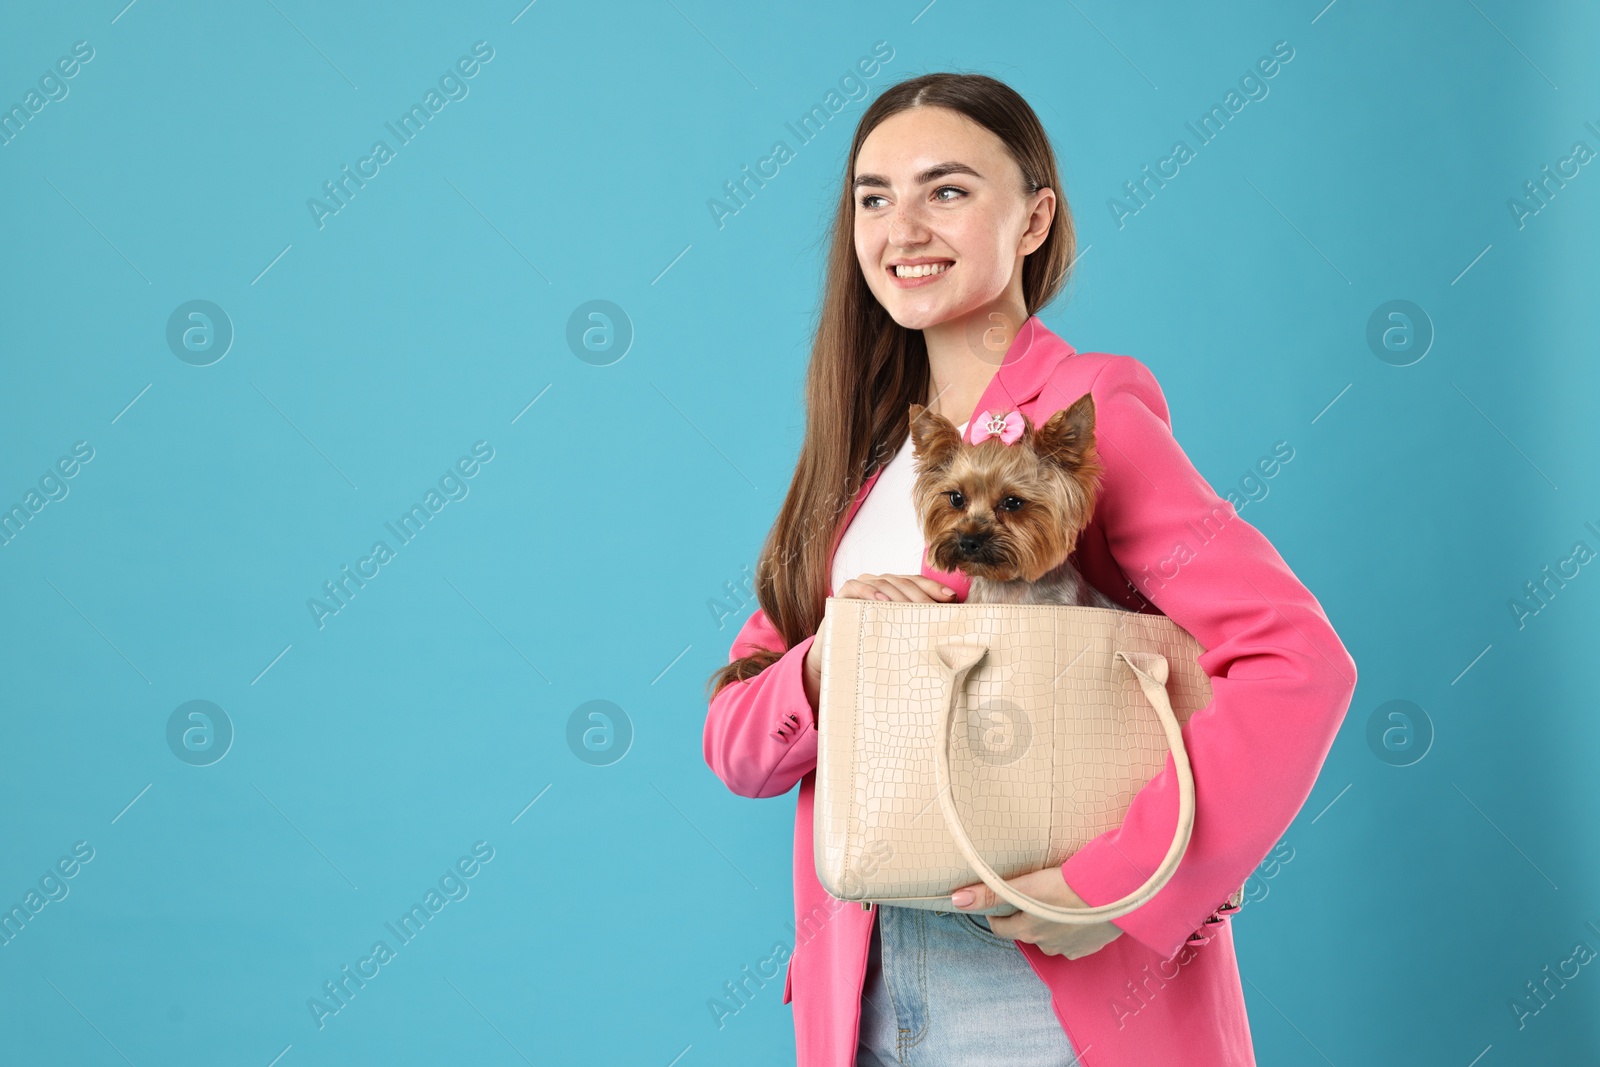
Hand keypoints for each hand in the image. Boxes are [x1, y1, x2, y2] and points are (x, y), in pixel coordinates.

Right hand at [804, 574, 957, 693]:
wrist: (836, 657)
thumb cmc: (871, 645)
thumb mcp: (898, 634)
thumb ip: (916, 626)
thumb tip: (949, 630)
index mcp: (894, 589)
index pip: (917, 582)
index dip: (933, 588)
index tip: (951, 597)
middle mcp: (879, 583)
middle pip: (903, 583)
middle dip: (920, 596)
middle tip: (933, 611)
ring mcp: (861, 586)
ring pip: (884, 582)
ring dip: (899, 594)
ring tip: (911, 607)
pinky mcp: (842, 593)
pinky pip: (857, 587)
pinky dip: (870, 592)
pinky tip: (881, 601)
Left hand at [950, 867, 1125, 959]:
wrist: (1113, 895)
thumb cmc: (1069, 885)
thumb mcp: (1026, 885)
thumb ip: (990, 893)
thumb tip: (956, 900)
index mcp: (1027, 930)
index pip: (1000, 928)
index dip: (997, 915)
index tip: (998, 905)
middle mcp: (1046, 945)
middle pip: (1025, 933)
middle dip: (1023, 919)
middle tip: (1030, 899)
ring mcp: (1069, 949)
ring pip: (1050, 940)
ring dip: (1048, 926)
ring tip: (1055, 904)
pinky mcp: (1090, 947)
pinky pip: (1073, 942)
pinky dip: (1070, 931)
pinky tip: (1076, 915)